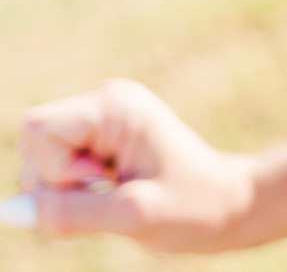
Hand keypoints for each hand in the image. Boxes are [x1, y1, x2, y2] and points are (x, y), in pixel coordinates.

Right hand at [16, 79, 260, 251]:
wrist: (232, 207)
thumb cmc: (194, 208)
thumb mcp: (131, 216)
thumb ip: (69, 213)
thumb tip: (12, 213)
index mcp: (117, 106)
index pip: (38, 129)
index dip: (55, 168)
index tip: (103, 182)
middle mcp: (107, 104)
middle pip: (33, 145)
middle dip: (57, 183)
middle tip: (112, 193)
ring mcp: (103, 123)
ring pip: (40, 163)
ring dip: (66, 193)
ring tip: (117, 194)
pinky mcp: (101, 144)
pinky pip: (56, 173)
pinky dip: (74, 195)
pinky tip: (113, 194)